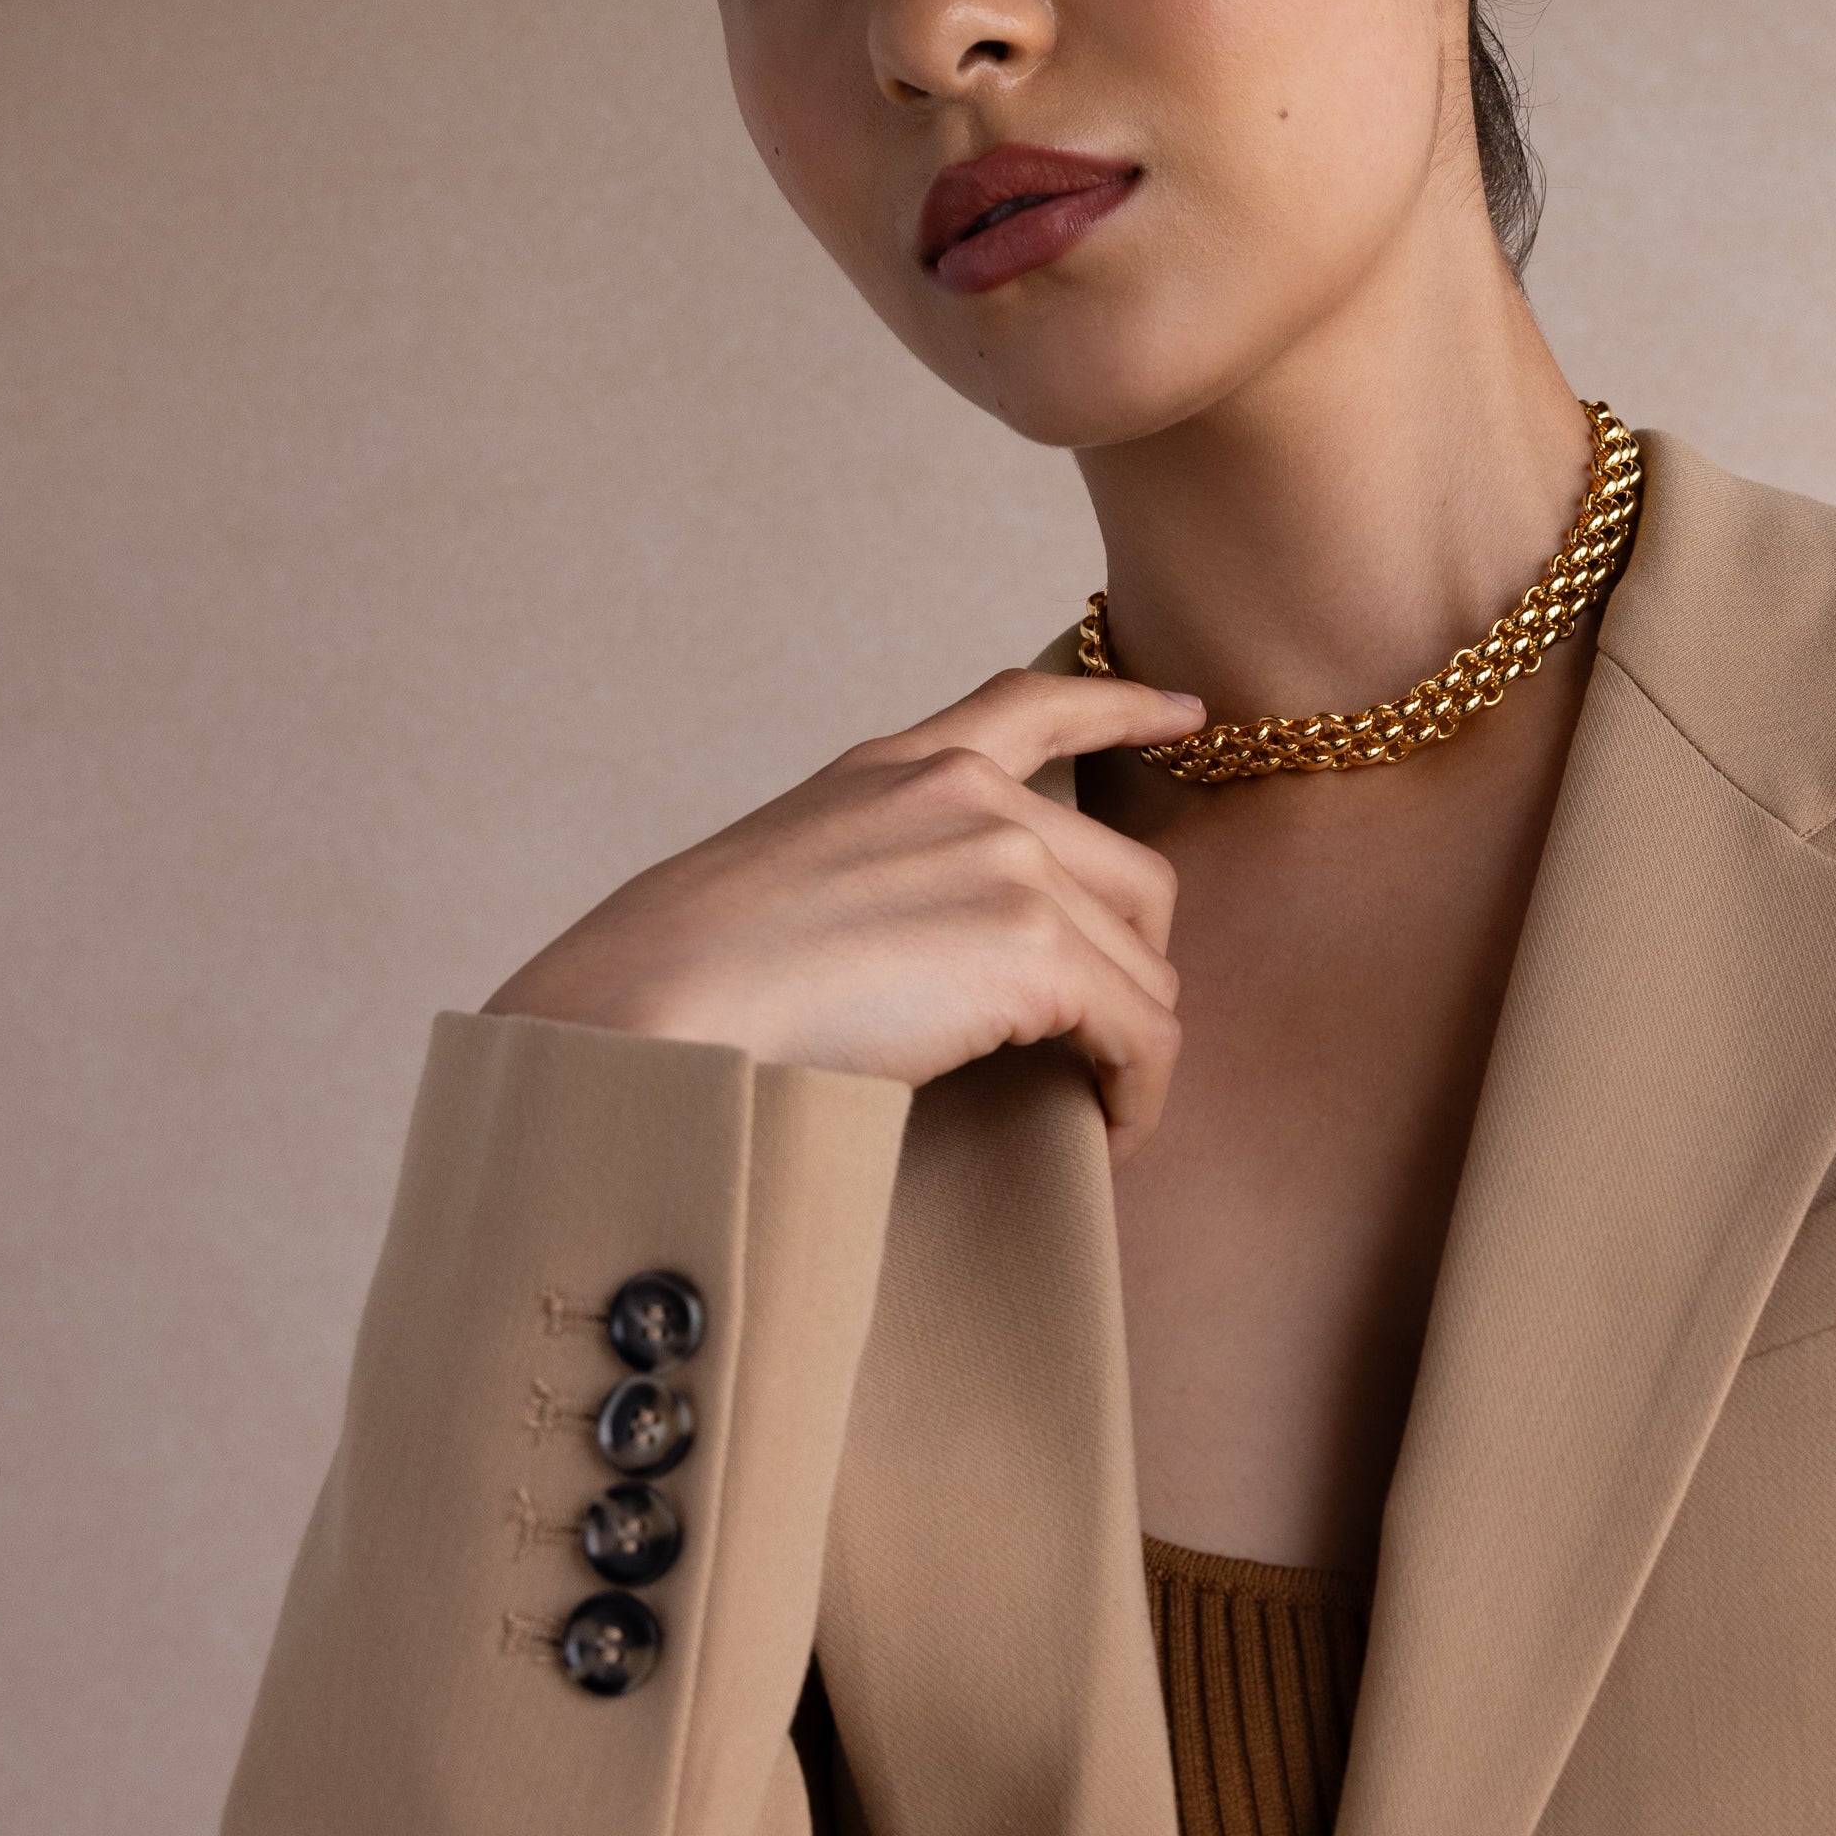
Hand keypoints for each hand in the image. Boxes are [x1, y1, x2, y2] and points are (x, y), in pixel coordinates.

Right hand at [482, 669, 1204, 1159]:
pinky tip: (1113, 1129)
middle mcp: (965, 794)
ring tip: (1099, 1106)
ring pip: (1144, 966)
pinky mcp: (1032, 950)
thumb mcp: (774, 880)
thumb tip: (909, 955)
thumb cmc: (674, 989)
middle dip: (1134, 962)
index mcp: (894, 769)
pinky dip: (1140, 1091)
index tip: (1190, 715)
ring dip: (1133, 1045)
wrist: (645, 1024)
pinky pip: (1142, 1031)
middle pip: (1129, 875)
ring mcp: (1007, 863)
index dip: (1125, 708)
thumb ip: (866, 877)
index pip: (1032, 706)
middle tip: (1107, 1038)